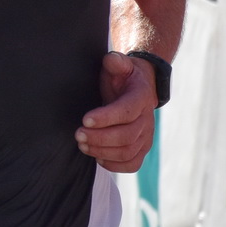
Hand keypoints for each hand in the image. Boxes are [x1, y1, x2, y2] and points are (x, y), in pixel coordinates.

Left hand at [75, 52, 157, 172]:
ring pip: (128, 152)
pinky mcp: (142, 148)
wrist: (137, 87)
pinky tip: (98, 157)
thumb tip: (111, 60)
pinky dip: (115, 165)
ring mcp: (146, 136)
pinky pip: (132, 164)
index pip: (127, 111)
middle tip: (78, 135)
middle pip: (127, 136)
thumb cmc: (123, 77)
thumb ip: (116, 62)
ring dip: (103, 151)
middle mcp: (147, 119)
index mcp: (141, 97)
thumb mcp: (120, 64)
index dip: (106, 118)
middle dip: (100, 138)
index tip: (85, 119)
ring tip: (83, 145)